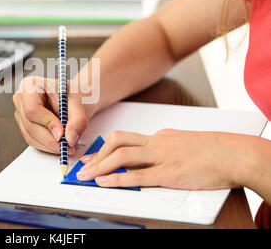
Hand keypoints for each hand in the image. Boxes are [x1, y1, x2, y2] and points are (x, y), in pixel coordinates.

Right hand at [13, 76, 91, 154]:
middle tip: (69, 144)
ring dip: (50, 144)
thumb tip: (70, 137)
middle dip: (51, 139)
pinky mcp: (24, 125)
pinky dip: (48, 145)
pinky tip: (60, 142)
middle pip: (30, 125)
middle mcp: (22, 98)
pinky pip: (33, 140)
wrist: (76, 99)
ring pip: (31, 136)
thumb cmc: (75, 94)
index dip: (47, 123)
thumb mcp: (80, 103)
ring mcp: (20, 113)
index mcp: (31, 85)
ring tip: (68, 144)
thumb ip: (78, 120)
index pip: (32, 109)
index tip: (62, 133)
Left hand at [76, 129, 254, 189]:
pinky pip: (138, 176)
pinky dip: (118, 179)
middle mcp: (157, 143)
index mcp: (160, 136)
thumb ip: (165, 148)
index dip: (104, 149)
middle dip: (97, 155)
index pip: (124, 139)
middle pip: (117, 142)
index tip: (92, 157)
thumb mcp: (184, 144)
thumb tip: (149, 158)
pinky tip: (105, 183)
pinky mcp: (170, 173)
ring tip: (86, 176)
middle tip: (83, 167)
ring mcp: (162, 157)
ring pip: (123, 156)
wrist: (235, 154)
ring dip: (100, 166)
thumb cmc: (213, 151)